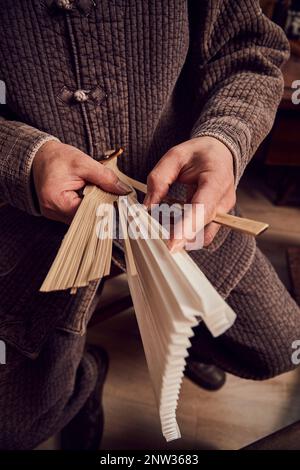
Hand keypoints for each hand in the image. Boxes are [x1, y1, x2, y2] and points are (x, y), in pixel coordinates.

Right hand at [32, 141, 130, 223]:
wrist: (39, 156)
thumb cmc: (58, 158)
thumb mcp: (83, 162)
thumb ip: (105, 177)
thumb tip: (124, 190)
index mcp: (56, 201)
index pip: (87, 213)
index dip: (105, 209)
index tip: (121, 204)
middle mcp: (53, 212)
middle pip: (85, 218)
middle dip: (102, 209)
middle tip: (118, 201)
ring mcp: (54, 214)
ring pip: (82, 218)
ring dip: (95, 209)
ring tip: (106, 198)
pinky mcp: (58, 212)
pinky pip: (77, 215)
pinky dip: (87, 207)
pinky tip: (95, 199)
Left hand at [144, 136, 235, 250]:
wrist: (220, 152)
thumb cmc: (199, 153)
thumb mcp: (175, 156)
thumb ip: (159, 179)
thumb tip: (147, 207)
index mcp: (217, 180)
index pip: (203, 209)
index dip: (187, 228)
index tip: (172, 245)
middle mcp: (224, 200)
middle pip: (201, 227)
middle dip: (177, 234)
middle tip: (153, 233)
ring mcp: (223, 212)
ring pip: (200, 234)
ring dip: (179, 232)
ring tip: (162, 216)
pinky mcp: (217, 219)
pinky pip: (200, 232)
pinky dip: (183, 229)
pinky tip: (171, 218)